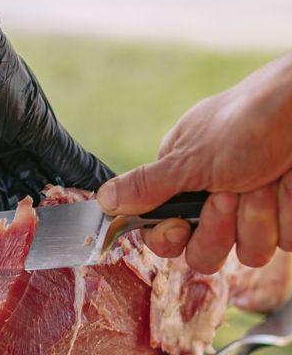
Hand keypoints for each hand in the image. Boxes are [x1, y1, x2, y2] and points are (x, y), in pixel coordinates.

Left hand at [0, 8, 113, 211]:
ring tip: (28, 228)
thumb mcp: (39, 124)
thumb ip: (68, 157)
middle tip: (53, 227)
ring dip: (12, 208)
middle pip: (26, 184)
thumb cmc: (1, 87)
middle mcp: (5, 144)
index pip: (53, 169)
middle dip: (38, 205)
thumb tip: (106, 181)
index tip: (79, 215)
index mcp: (31, 131)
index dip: (64, 191)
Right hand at [97, 52, 291, 273]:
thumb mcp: (189, 157)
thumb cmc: (246, 122)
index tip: (180, 226)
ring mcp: (252, 211)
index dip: (169, 237)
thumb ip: (146, 185)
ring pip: (247, 253)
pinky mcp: (285, 218)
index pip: (161, 232)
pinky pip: (283, 241)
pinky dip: (287, 212)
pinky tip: (288, 183)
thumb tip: (102, 200)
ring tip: (266, 179)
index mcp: (181, 182)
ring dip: (258, 216)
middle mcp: (213, 200)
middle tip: (229, 193)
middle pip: (203, 253)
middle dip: (219, 227)